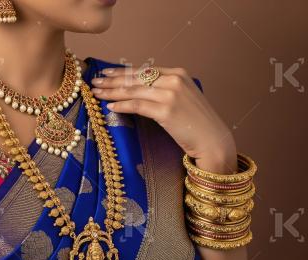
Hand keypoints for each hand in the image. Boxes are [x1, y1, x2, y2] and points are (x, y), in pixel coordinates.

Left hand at [91, 66, 236, 173]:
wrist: (213, 140)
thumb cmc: (197, 123)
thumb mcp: (183, 98)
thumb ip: (165, 90)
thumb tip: (138, 90)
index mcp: (178, 74)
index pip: (144, 70)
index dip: (122, 71)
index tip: (106, 72)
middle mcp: (174, 80)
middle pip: (135, 78)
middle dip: (112, 80)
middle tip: (94, 81)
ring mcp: (170, 94)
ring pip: (133, 90)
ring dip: (112, 91)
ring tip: (97, 93)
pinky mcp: (166, 111)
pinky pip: (138, 105)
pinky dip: (122, 105)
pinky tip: (111, 106)